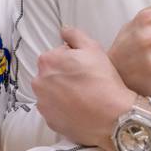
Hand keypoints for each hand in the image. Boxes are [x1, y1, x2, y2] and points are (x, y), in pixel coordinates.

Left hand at [33, 26, 135, 150]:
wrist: (112, 117)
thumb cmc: (103, 80)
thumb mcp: (92, 48)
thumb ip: (74, 34)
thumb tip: (64, 30)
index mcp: (47, 61)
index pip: (57, 54)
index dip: (72, 59)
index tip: (84, 66)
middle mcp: (39, 82)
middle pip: (51, 73)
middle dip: (64, 74)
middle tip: (85, 80)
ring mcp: (43, 104)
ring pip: (51, 92)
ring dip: (62, 91)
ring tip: (83, 95)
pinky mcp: (49, 121)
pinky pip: (54, 110)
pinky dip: (63, 108)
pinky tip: (79, 108)